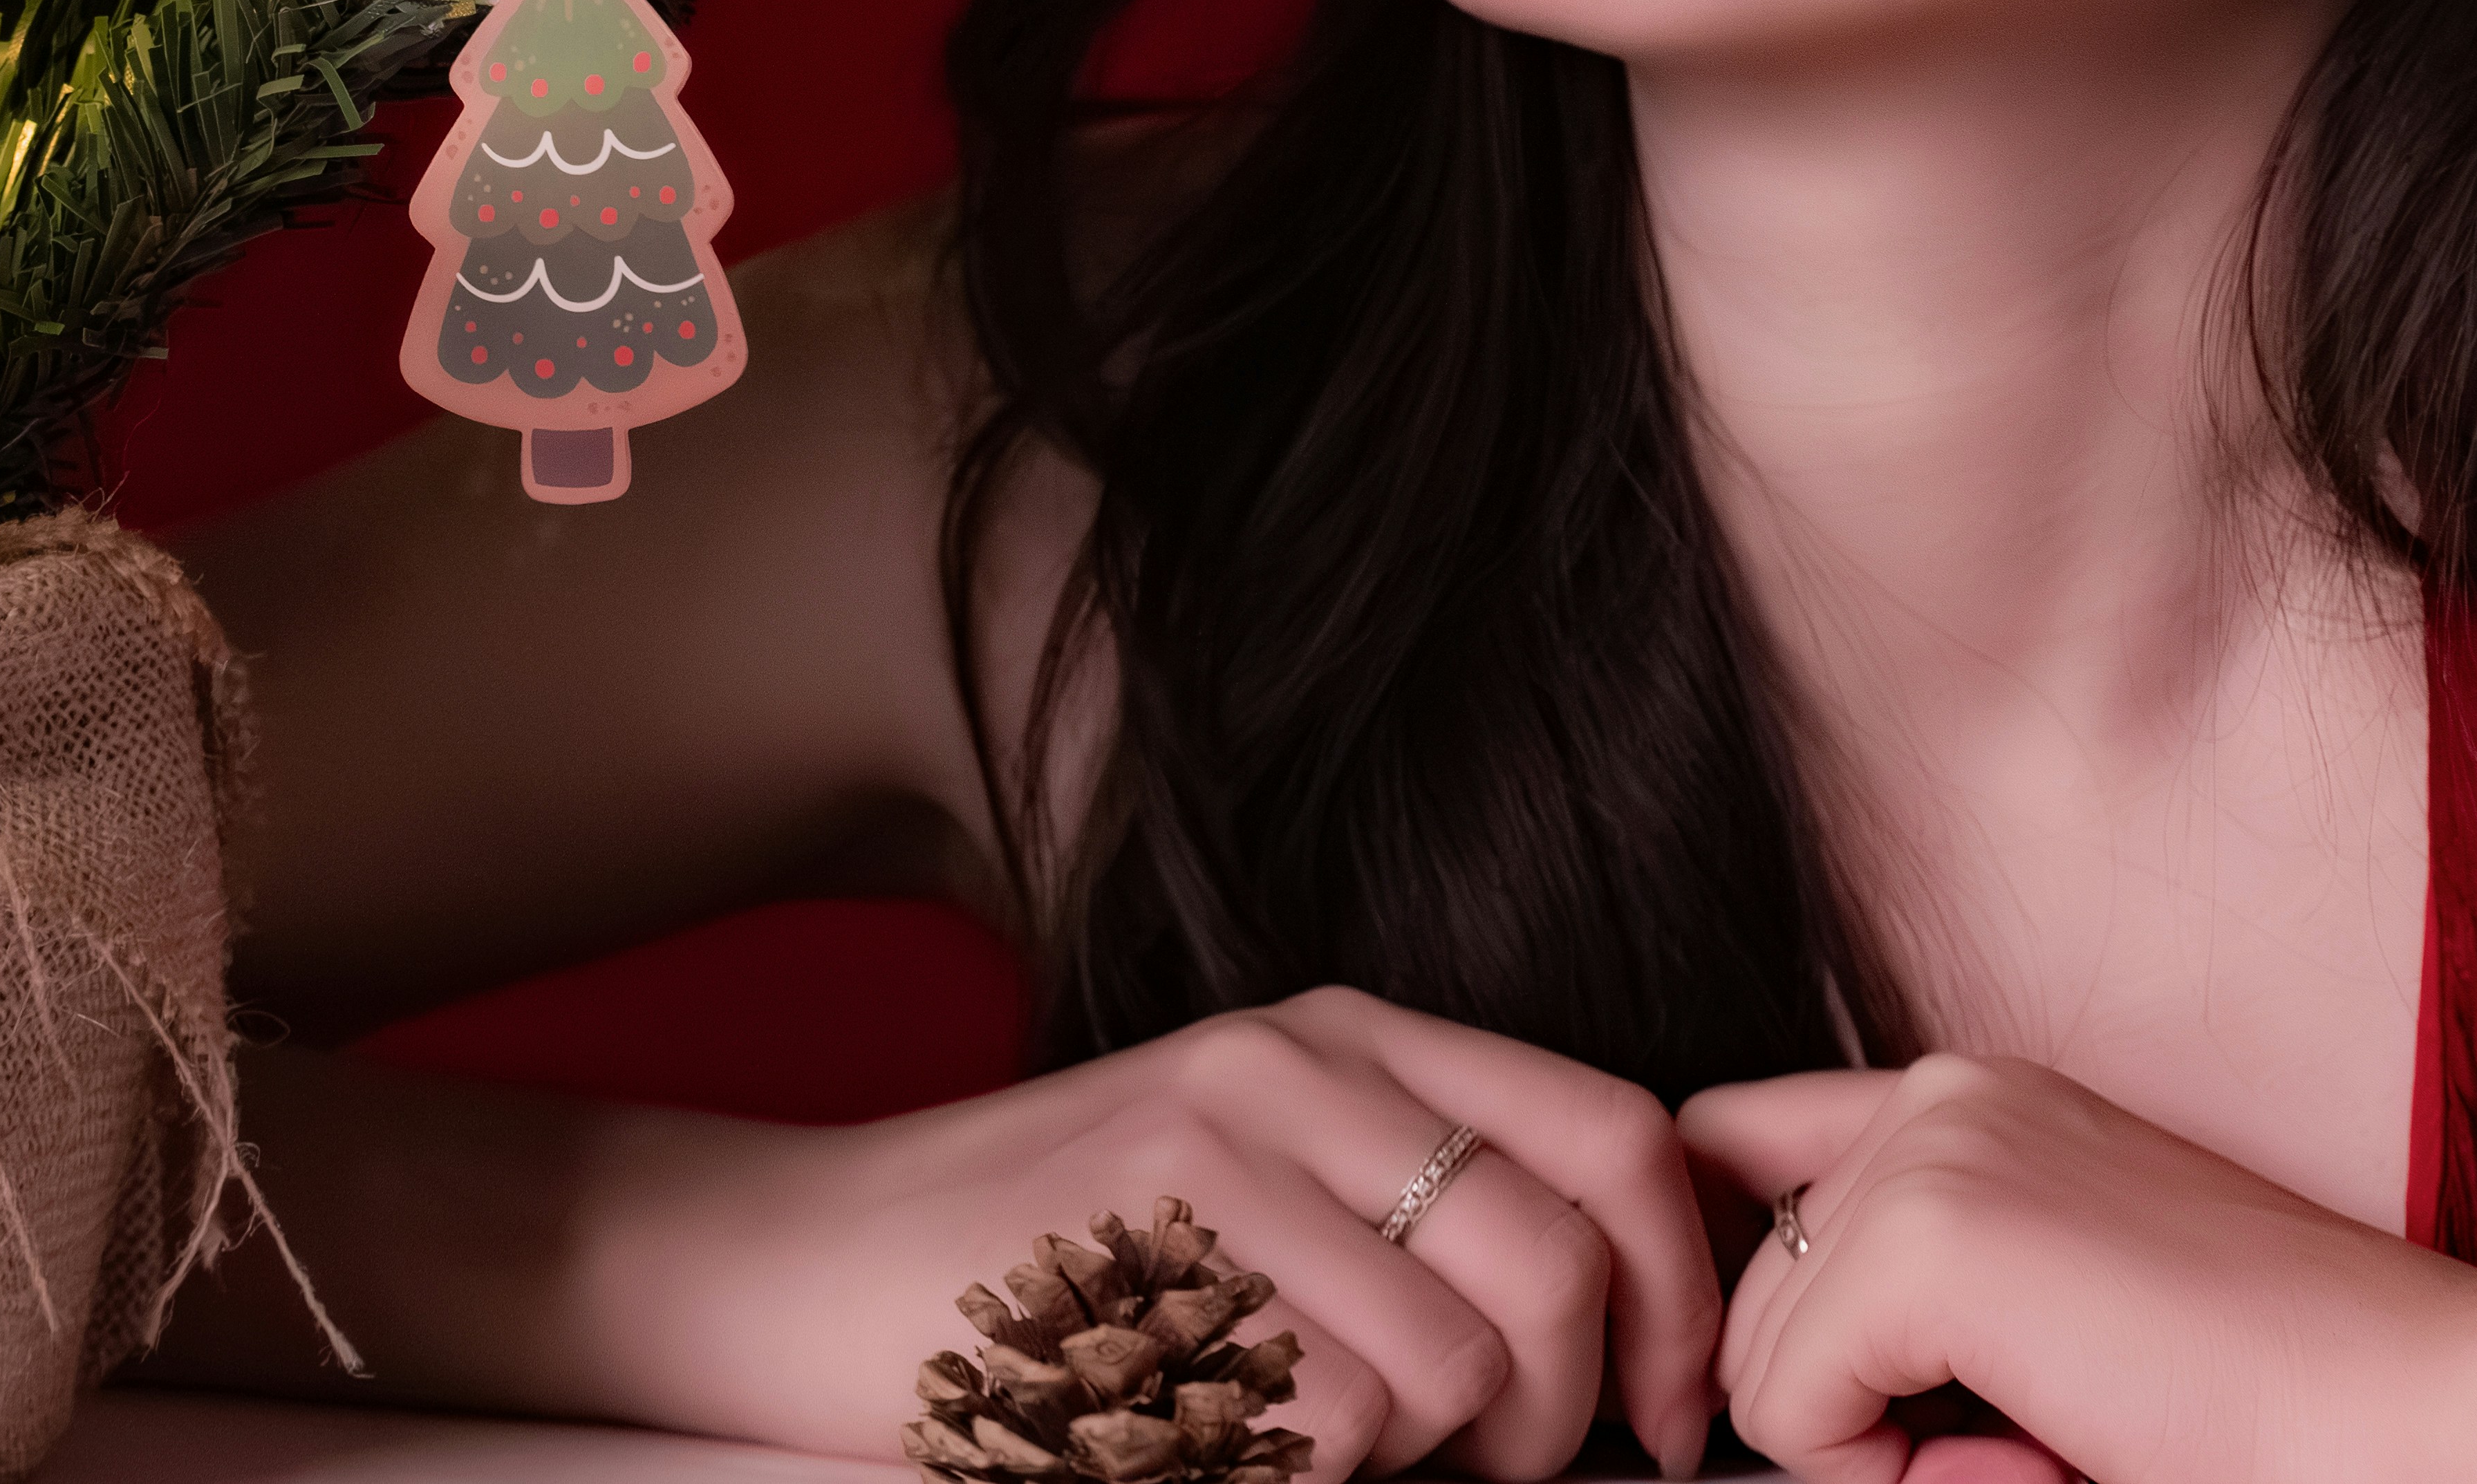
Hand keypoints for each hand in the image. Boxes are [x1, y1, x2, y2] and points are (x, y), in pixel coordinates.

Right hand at [787, 986, 1722, 1478]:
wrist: (794, 1259)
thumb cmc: (1036, 1253)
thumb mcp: (1239, 1170)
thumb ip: (1408, 1206)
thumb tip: (1614, 1341)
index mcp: (1340, 1036)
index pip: (1610, 1134)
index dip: (1682, 1291)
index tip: (1669, 1412)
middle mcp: (1293, 1069)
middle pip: (1559, 1260)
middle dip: (1567, 1413)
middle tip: (1492, 1473)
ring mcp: (1216, 1159)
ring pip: (1455, 1364)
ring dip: (1421, 1462)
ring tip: (1310, 1453)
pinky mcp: (1150, 1265)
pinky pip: (1336, 1425)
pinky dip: (1308, 1477)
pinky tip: (1219, 1448)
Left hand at [1680, 1055, 2476, 1483]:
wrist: (2422, 1428)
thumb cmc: (2257, 1409)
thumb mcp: (2043, 1322)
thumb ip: (1893, 1311)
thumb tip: (1729, 1381)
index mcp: (1970, 1104)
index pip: (1736, 1166)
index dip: (1762, 1309)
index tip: (1850, 1406)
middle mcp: (1940, 1095)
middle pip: (1745, 1289)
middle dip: (1847, 1406)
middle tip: (2029, 1433)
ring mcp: (1937, 1150)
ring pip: (1756, 1357)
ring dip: (1875, 1444)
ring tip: (2047, 1435)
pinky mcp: (1938, 1236)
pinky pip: (1788, 1408)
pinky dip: (1885, 1474)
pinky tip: (2039, 1451)